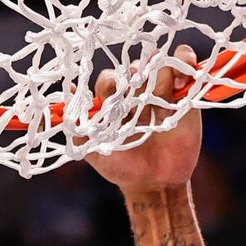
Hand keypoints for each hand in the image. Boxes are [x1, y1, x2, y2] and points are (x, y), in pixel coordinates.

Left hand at [87, 45, 203, 195]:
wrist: (157, 184)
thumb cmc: (123, 168)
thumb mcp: (96, 153)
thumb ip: (79, 131)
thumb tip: (60, 103)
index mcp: (113, 100)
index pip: (109, 79)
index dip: (113, 88)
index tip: (118, 106)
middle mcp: (135, 90)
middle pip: (134, 67)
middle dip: (137, 81)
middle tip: (142, 103)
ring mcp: (160, 88)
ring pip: (158, 61)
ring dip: (159, 74)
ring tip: (163, 98)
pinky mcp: (184, 91)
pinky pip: (184, 63)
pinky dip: (185, 60)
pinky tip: (182, 79)